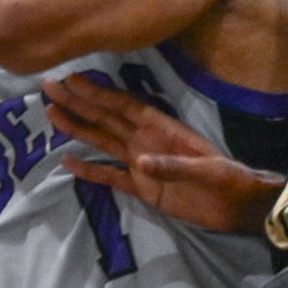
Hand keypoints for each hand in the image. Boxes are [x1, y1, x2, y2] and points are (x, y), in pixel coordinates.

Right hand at [42, 74, 284, 233]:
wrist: (237, 207)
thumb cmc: (228, 180)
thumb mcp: (207, 170)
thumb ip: (174, 165)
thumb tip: (140, 162)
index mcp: (161, 128)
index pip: (123, 105)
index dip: (98, 92)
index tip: (73, 79)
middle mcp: (145, 140)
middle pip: (105, 117)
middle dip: (78, 102)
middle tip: (50, 87)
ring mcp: (141, 163)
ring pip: (102, 140)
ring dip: (78, 128)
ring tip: (51, 114)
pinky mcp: (141, 187)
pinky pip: (110, 176)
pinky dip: (89, 169)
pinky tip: (68, 161)